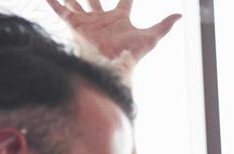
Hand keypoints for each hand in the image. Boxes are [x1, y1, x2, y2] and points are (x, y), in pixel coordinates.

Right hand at [43, 0, 180, 77]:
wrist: (110, 67)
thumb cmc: (131, 54)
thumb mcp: (151, 37)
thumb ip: (164, 25)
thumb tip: (181, 15)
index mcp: (120, 18)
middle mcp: (102, 18)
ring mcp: (87, 21)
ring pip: (76, 1)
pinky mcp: (73, 25)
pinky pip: (60, 9)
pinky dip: (52, 1)